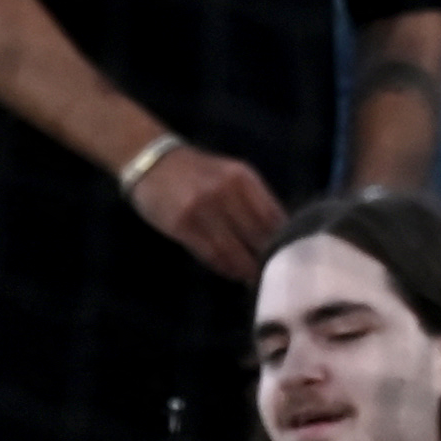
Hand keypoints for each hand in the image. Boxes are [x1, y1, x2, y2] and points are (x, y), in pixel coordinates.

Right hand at [126, 138, 284, 283]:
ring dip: (245, 270)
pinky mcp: (183, 225)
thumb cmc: (196, 173)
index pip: (274, 218)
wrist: (152, 161)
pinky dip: (225, 268)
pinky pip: (212, 255)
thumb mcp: (230, 176)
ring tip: (252, 279)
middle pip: (257, 237)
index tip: (288, 258)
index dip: (284, 243)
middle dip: (266, 260)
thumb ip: (252, 202)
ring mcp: (203, 208)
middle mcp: (226, 191)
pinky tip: (231, 272)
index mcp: (243, 178)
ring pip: (235, 251)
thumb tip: (277, 237)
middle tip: (273, 276)